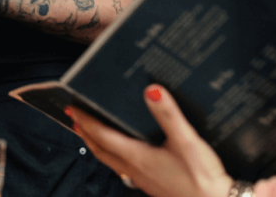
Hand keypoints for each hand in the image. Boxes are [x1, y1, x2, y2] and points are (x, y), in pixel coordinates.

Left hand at [69, 85, 232, 196]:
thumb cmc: (202, 178)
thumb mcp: (187, 142)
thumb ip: (168, 115)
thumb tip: (151, 90)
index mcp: (137, 156)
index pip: (102, 135)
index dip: (86, 120)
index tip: (73, 107)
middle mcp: (134, 169)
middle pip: (99, 148)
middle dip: (85, 131)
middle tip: (74, 116)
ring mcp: (141, 179)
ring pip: (109, 159)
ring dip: (96, 144)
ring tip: (90, 131)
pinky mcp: (151, 184)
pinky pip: (122, 167)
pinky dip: (112, 154)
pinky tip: (122, 151)